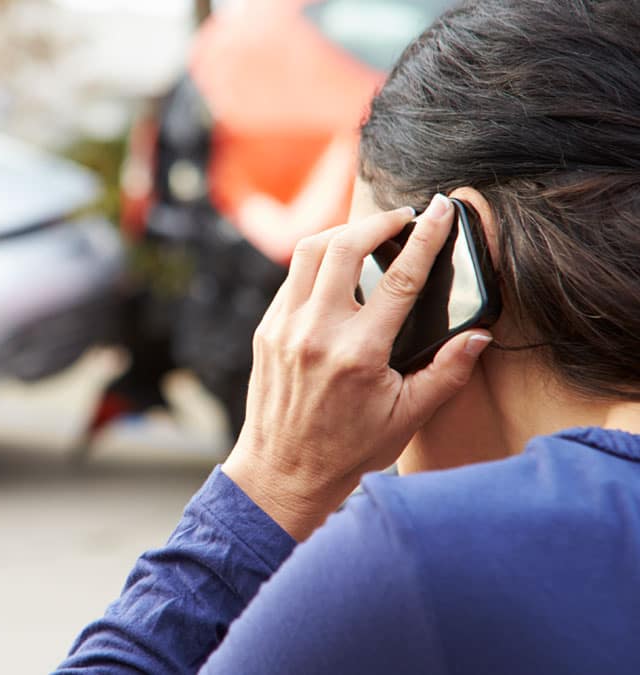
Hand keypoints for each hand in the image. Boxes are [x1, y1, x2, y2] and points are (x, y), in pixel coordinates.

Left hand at [222, 194, 492, 540]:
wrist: (281, 473)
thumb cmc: (347, 450)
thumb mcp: (407, 417)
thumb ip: (447, 372)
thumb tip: (478, 336)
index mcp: (357, 353)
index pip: (400, 278)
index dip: (425, 236)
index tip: (440, 209)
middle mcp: (315, 333)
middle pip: (343, 246)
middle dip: (377, 222)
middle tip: (403, 218)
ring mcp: (285, 329)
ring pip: (308, 253)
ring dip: (341, 234)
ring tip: (369, 235)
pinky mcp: (266, 331)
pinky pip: (291, 280)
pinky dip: (316, 264)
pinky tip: (336, 270)